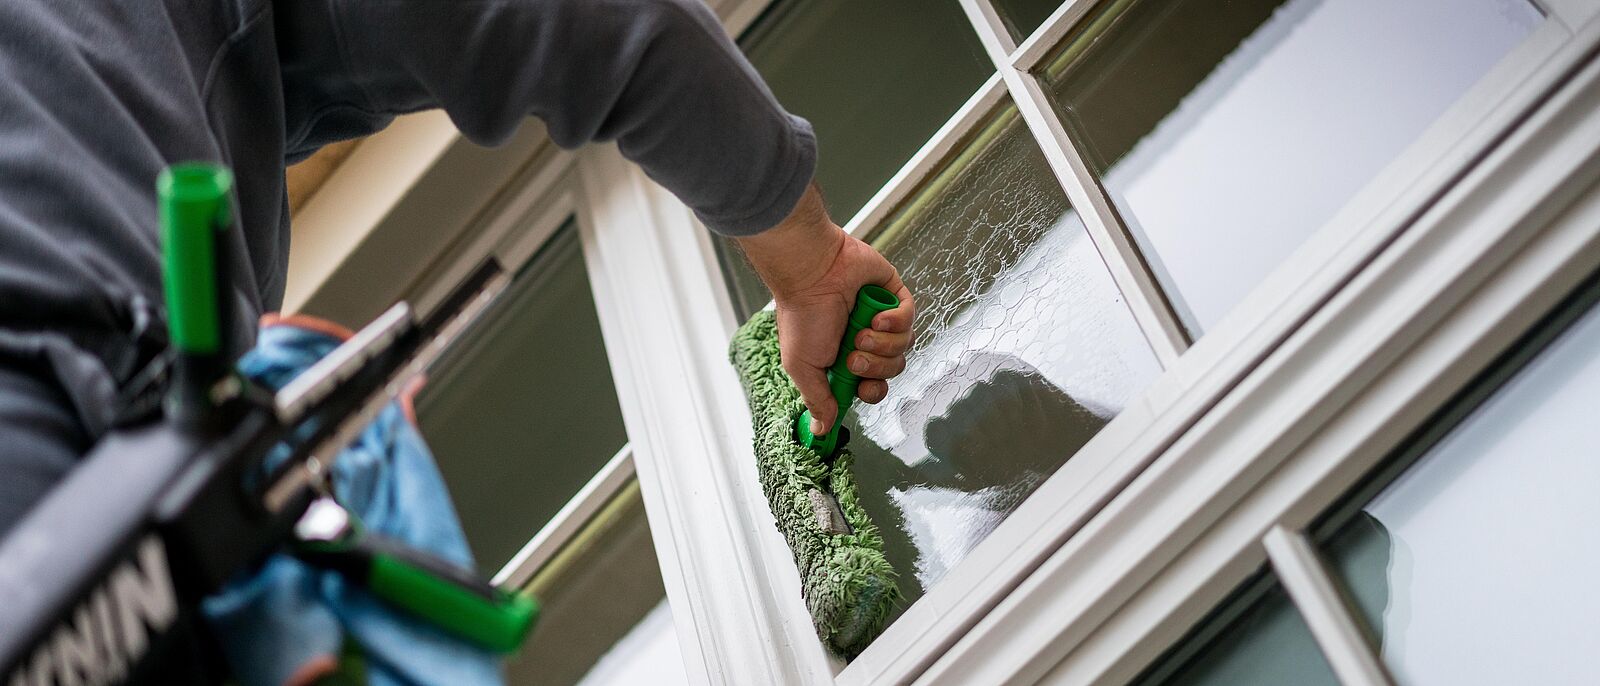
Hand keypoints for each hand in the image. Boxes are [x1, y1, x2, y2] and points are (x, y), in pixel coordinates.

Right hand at [736, 185, 915, 434]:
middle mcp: (865, 340)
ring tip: (863, 330)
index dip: (872, 390)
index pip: (873, 387)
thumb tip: (820, 431)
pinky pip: (910, 318)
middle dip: (876, 368)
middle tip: (854, 356)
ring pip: (903, 346)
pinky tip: (878, 315)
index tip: (860, 387)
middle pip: (892, 370)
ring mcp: (881, 317)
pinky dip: (896, 321)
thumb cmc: (802, 315)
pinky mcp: (893, 295)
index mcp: (843, 358)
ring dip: (884, 343)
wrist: (811, 272)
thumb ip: (817, 399)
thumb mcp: (802, 366)